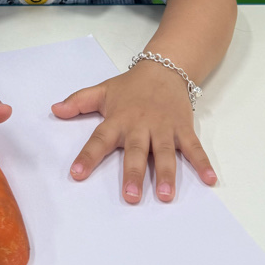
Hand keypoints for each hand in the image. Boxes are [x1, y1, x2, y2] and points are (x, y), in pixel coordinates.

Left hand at [51, 63, 215, 202]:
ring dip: (167, 173)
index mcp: (118, 120)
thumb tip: (54, 109)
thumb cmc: (131, 86)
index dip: (87, 157)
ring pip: (164, 152)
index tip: (76, 175)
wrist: (165, 67)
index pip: (99, 140)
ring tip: (166, 195)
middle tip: (131, 197)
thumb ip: (78, 102)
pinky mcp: (183, 128)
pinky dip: (203, 163)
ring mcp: (164, 127)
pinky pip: (194, 147)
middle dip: (134, 174)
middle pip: (136, 151)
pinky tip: (210, 179)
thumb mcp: (103, 90)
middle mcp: (140, 125)